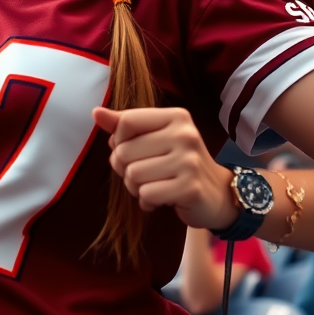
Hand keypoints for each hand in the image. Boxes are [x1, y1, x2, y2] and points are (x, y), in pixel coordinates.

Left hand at [93, 106, 237, 229]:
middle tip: (146, 174)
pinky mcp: (190, 188)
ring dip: (136, 187)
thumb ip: (125, 125)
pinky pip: (146, 194)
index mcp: (176, 116)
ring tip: (154, 186)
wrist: (217, 194)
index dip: (118, 141)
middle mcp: (185, 134)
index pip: (126, 122)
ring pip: (132, 175)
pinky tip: (161, 199)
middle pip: (124, 151)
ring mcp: (189, 161)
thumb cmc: (178, 163)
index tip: (132, 151)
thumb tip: (96, 113)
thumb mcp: (155, 138)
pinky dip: (148, 201)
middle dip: (125, 169)